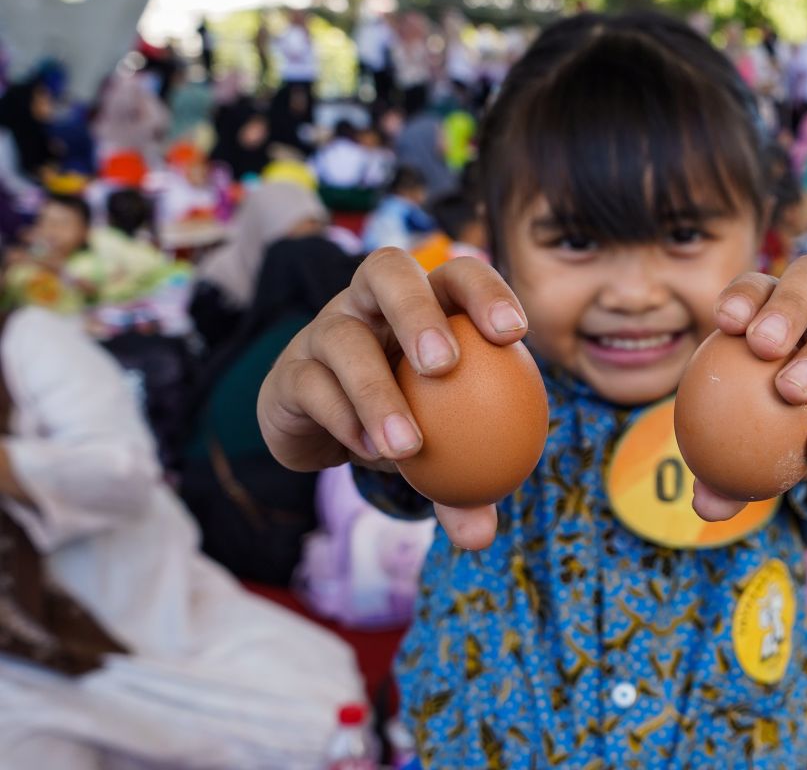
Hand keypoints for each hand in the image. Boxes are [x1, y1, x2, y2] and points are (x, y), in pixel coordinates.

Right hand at [257, 248, 529, 549]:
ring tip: (409, 446)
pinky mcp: (290, 371)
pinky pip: (313, 386)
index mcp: (426, 303)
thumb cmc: (406, 426)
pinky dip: (343, 419)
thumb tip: (481, 537)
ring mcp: (325, 330)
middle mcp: (371, 303)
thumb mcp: (441, 455)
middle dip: (418, 311)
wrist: (325, 436)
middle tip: (445, 366)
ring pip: (344, 338)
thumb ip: (463, 489)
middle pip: (388, 271)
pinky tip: (369, 453)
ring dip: (377, 392)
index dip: (485, 292)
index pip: (457, 275)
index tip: (514, 335)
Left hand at [693, 255, 806, 521]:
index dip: (746, 294)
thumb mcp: (761, 444)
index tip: (723, 323)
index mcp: (788, 314)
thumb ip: (730, 469)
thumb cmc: (800, 426)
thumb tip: (704, 506)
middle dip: (788, 304)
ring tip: (789, 391)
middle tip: (760, 344)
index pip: (765, 285)